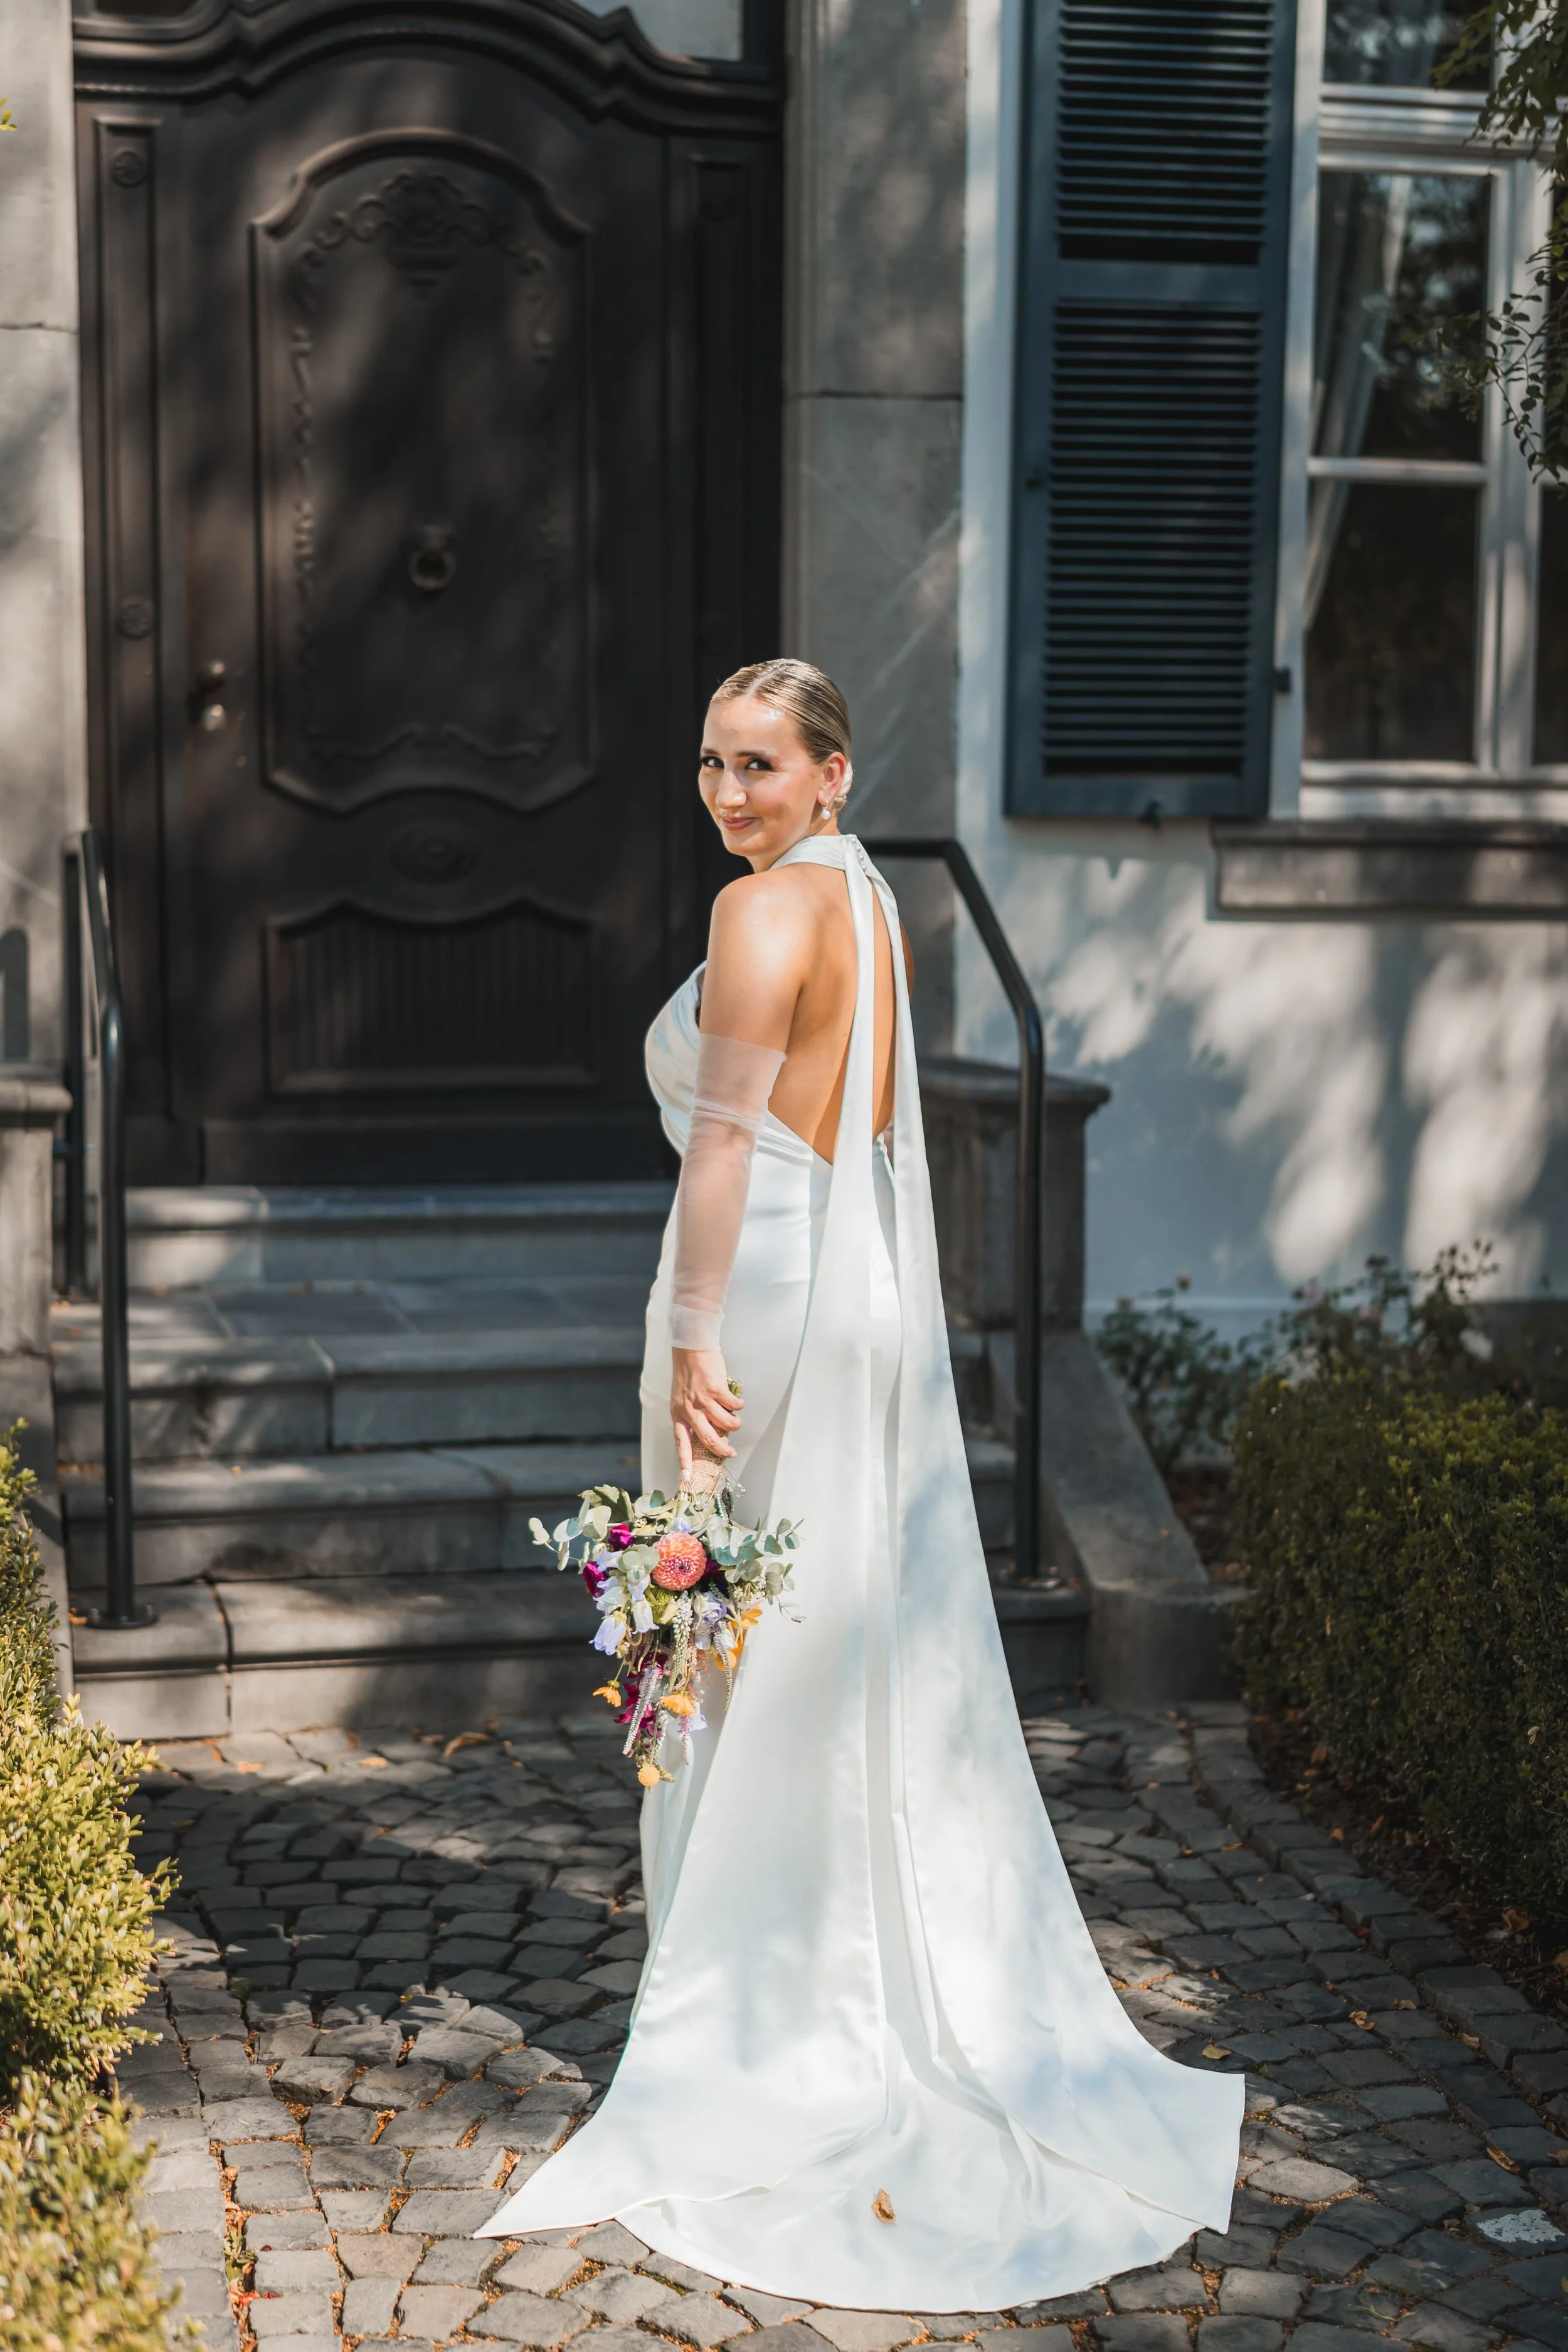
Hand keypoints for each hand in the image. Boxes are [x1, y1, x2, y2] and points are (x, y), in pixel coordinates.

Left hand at [671, 1348, 742, 1483]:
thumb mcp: (682, 1398)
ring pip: (727, 1424)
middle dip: (723, 1450)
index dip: (685, 1462)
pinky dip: (738, 1406)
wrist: (691, 1349)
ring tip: (735, 1419)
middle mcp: (689, 1410)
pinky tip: (735, 1401)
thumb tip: (713, 1432)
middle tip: (731, 1452)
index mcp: (678, 1414)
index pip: (681, 1443)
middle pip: (709, 1440)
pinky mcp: (717, 1391)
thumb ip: (693, 1415)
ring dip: (735, 1424)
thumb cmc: (688, 1374)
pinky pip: (734, 1406)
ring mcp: (703, 1400)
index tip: (687, 1478)